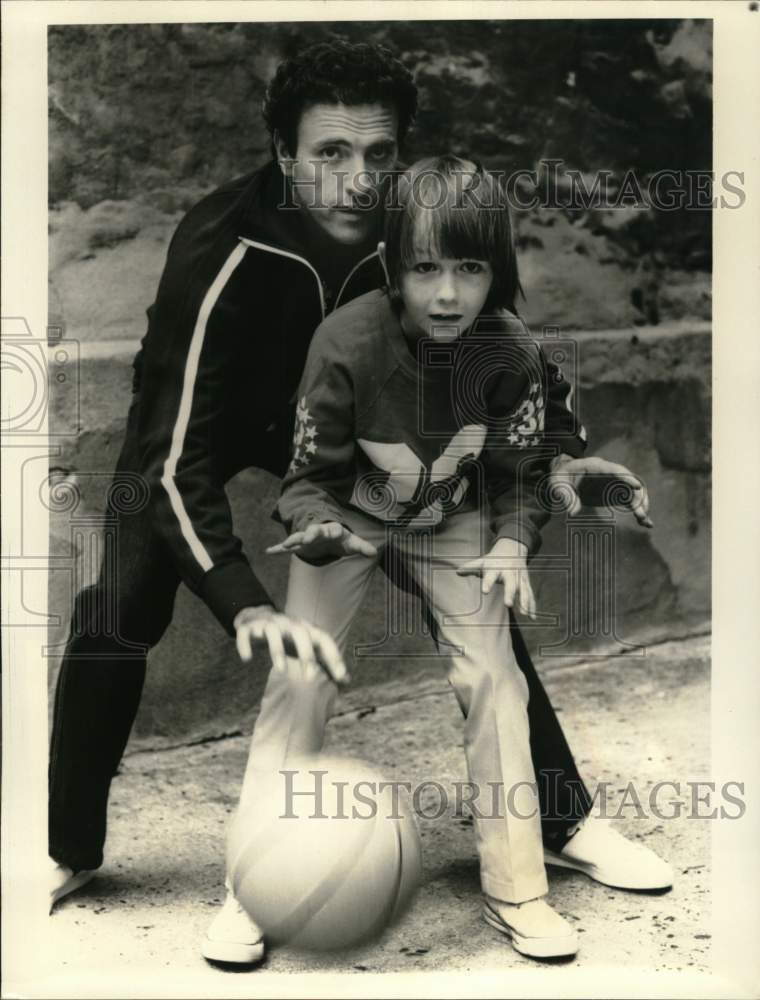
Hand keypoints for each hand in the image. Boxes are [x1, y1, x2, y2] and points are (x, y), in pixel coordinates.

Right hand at [233, 605, 348, 684]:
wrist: (258, 616)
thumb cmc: (289, 638)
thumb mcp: (308, 647)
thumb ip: (326, 662)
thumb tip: (347, 680)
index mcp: (306, 629)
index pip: (324, 639)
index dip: (333, 656)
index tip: (340, 677)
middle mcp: (289, 624)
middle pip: (300, 634)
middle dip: (307, 654)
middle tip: (310, 678)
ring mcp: (269, 624)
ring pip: (273, 633)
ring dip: (277, 651)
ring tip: (281, 670)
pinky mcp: (249, 626)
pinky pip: (246, 633)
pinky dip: (245, 644)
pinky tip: (247, 658)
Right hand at [266, 521, 377, 560]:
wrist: (327, 536)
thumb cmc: (341, 540)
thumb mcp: (352, 543)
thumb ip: (362, 547)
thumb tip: (374, 553)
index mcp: (333, 530)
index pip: (334, 529)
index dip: (335, 530)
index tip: (336, 532)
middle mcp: (318, 532)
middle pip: (314, 531)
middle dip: (311, 533)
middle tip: (308, 537)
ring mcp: (307, 538)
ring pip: (299, 537)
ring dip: (293, 540)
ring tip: (287, 544)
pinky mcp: (300, 545)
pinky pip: (287, 546)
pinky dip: (279, 549)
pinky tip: (269, 551)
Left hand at [456, 537, 536, 618]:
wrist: (513, 547)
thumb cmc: (494, 559)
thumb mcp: (482, 561)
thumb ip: (471, 567)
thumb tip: (457, 572)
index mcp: (496, 568)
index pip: (491, 576)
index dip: (487, 583)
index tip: (484, 591)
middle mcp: (510, 573)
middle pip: (511, 584)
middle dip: (510, 594)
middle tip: (508, 604)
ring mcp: (520, 578)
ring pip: (524, 590)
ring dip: (525, 601)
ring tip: (524, 613)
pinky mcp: (526, 582)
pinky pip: (531, 595)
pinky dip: (532, 605)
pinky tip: (532, 617)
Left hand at [548, 455, 652, 527]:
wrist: (563, 475)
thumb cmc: (560, 476)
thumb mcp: (557, 483)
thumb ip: (564, 495)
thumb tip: (573, 512)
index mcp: (596, 466)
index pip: (615, 470)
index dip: (627, 477)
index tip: (637, 486)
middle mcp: (609, 473)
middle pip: (630, 482)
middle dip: (638, 497)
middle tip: (641, 514)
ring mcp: (613, 483)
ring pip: (633, 492)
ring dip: (641, 505)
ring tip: (645, 521)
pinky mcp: (614, 493)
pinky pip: (629, 501)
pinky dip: (637, 510)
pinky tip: (644, 522)